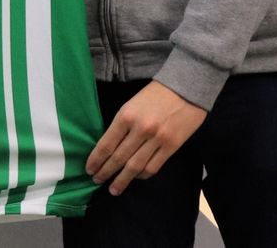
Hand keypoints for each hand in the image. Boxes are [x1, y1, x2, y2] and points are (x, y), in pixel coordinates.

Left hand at [86, 80, 206, 196]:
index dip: (96, 160)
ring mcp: (157, 139)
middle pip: (118, 158)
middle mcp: (140, 129)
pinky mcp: (172, 146)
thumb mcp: (131, 103)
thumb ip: (121, 124)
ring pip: (135, 167)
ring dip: (122, 180)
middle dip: (105, 172)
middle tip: (96, 181)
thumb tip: (109, 147)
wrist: (187, 87)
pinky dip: (142, 175)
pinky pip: (153, 167)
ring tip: (114, 189)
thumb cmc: (155, 94)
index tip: (89, 169)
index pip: (106, 144)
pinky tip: (135, 178)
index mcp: (126, 116)